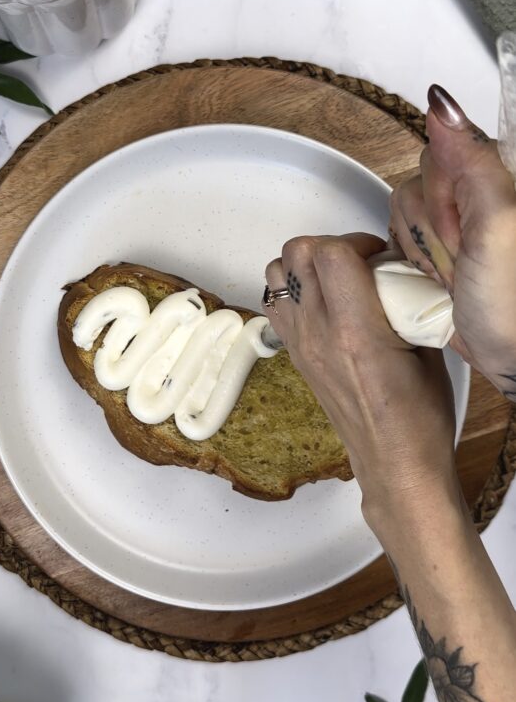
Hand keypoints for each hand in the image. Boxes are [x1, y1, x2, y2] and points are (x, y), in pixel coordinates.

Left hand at [264, 233, 459, 536]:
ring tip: (338, 278)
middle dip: (329, 244)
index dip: (356, 240)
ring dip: (305, 264)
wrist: (394, 462)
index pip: (329, 253)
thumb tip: (395, 267)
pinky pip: (275, 302)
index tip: (378, 255)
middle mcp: (318, 334)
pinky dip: (293, 289)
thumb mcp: (426, 348)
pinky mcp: (293, 354)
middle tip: (359, 262)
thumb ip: (405, 300)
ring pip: (276, 271)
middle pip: (295, 253)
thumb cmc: (420, 414)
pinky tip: (324, 301)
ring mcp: (300, 344)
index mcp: (355, 332)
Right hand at [389, 85, 515, 400]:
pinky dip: (415, 261)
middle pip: (423, 178)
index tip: (463, 230)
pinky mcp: (445, 242)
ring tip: (452, 276)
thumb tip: (440, 102)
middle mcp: (484, 190)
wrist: (512, 358)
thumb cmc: (512, 305)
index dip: (444, 192)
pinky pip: (405, 232)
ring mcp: (463, 218)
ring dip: (423, 249)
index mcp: (501, 175)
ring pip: (408, 207)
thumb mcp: (497, 224)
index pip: (447, 148)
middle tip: (462, 259)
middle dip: (433, 225)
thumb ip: (472, 160)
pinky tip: (438, 280)